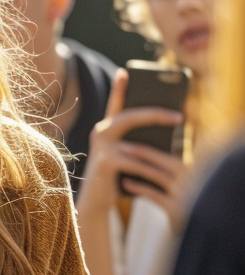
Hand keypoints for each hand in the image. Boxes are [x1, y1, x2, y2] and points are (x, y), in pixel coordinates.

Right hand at [78, 70, 186, 230]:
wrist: (96, 202)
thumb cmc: (115, 178)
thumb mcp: (126, 157)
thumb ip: (137, 143)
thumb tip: (164, 134)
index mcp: (105, 129)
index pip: (114, 104)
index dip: (119, 88)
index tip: (123, 71)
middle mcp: (100, 133)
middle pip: (130, 116)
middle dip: (156, 114)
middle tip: (179, 116)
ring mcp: (101, 147)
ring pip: (136, 141)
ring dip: (160, 147)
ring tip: (178, 154)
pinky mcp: (105, 163)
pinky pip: (135, 161)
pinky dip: (151, 167)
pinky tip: (165, 171)